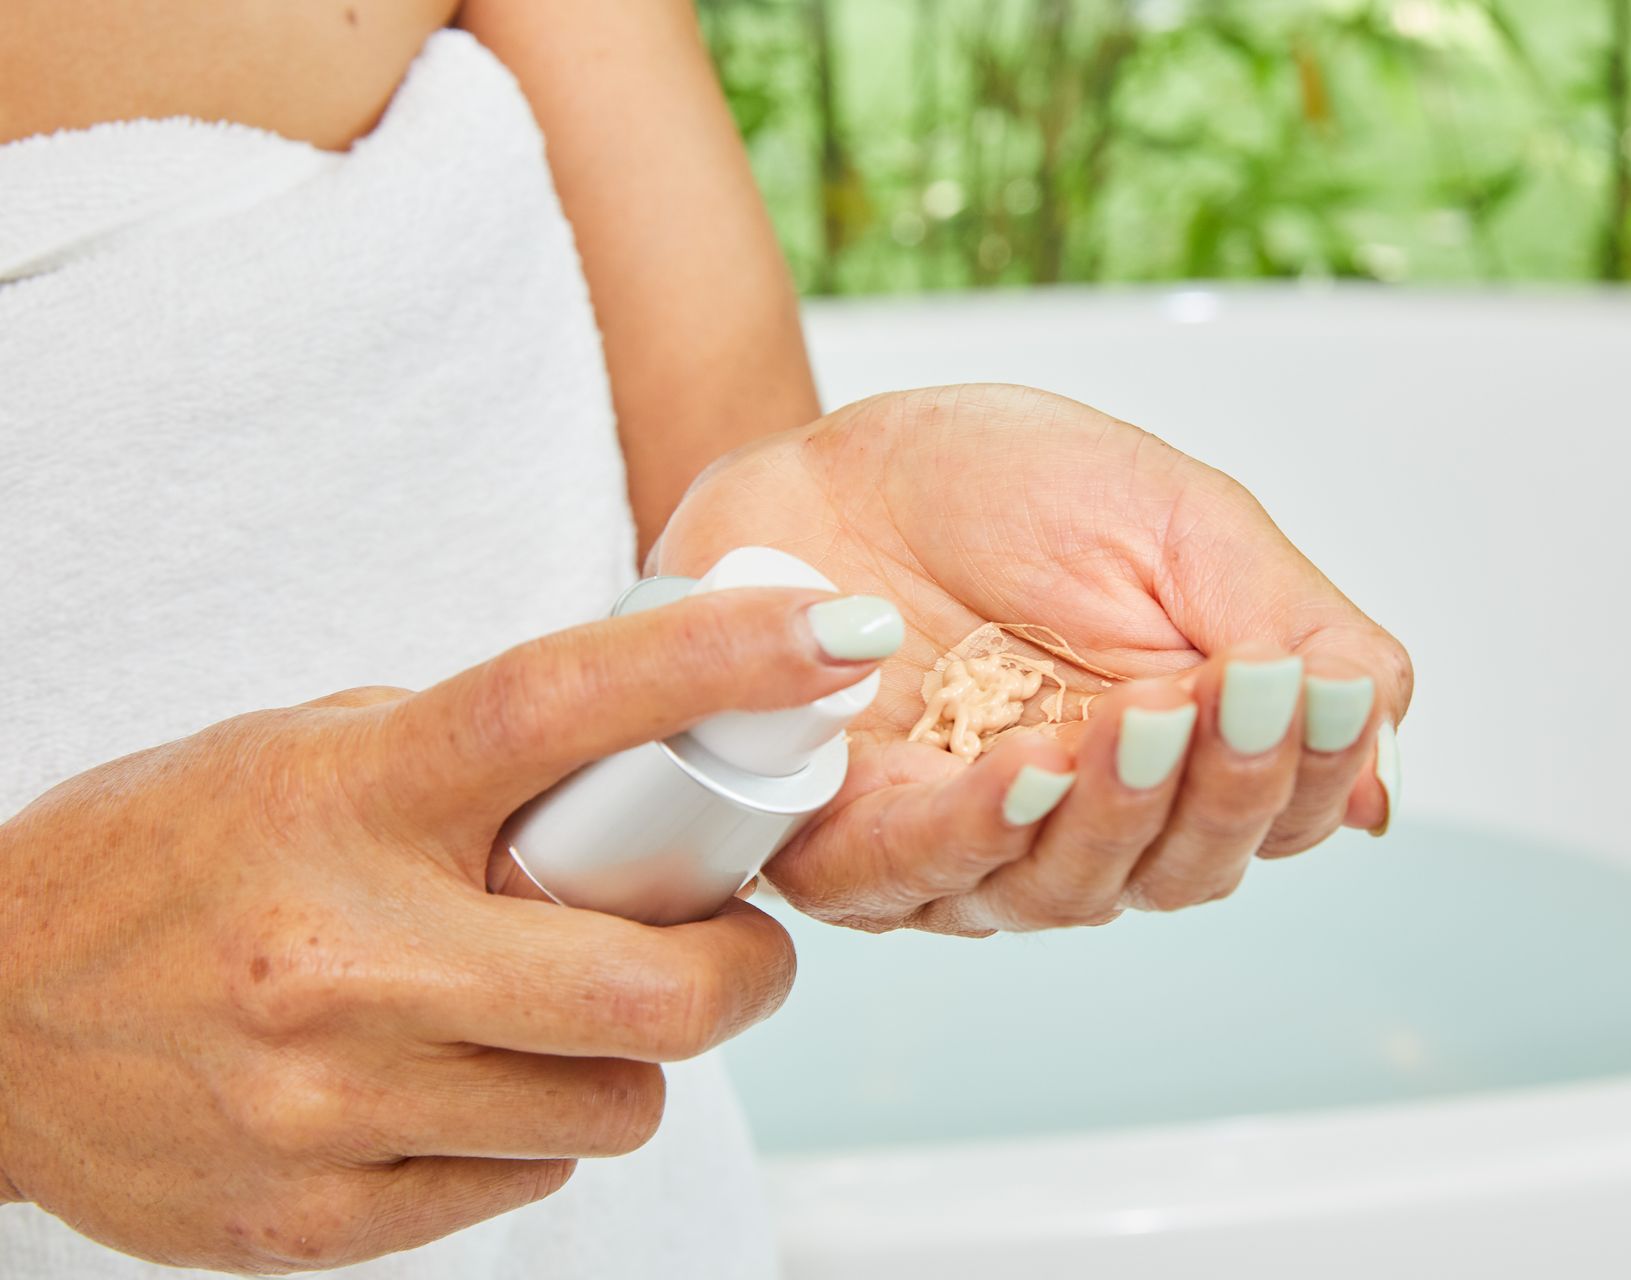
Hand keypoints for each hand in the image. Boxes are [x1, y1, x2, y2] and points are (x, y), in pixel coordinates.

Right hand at [0, 588, 875, 1271]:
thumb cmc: (163, 861)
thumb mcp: (307, 757)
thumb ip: (466, 759)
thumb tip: (650, 760)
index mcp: (348, 799)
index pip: (562, 705)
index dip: (720, 661)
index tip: (838, 642)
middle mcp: (341, 956)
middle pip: (657, 989)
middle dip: (746, 970)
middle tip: (738, 943)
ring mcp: (328, 1103)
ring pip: (616, 1103)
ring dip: (629, 1057)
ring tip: (559, 1012)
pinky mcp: (318, 1216)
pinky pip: (529, 1181)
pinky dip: (536, 1128)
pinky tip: (466, 1080)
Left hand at [653, 384, 1412, 934]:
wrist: (838, 459)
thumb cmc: (1002, 488)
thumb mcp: (1176, 524)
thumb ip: (1285, 623)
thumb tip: (1384, 754)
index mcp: (1178, 757)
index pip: (1278, 815)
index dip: (1313, 770)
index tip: (1322, 692)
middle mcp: (1082, 825)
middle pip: (1186, 870)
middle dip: (1223, 789)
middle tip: (1239, 696)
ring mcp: (971, 848)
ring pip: (1067, 889)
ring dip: (1115, 811)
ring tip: (1140, 720)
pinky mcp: (852, 844)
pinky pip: (920, 871)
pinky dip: (984, 828)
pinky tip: (1032, 767)